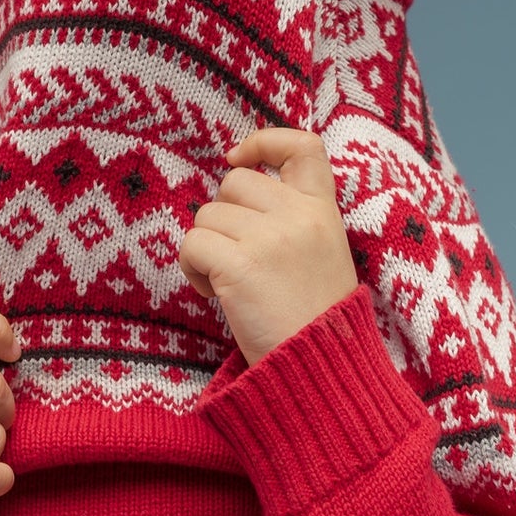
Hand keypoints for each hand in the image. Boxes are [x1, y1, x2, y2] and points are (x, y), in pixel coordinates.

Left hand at [178, 125, 359, 366]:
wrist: (323, 374)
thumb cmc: (314, 321)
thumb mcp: (323, 255)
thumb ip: (292, 218)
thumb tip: (236, 181)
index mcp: (324, 212)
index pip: (302, 146)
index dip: (263, 140)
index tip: (238, 158)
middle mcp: (300, 216)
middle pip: (233, 183)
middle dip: (224, 218)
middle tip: (239, 259)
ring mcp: (270, 238)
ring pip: (206, 216)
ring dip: (207, 249)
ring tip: (231, 285)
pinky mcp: (241, 264)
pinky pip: (191, 244)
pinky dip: (192, 269)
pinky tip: (216, 295)